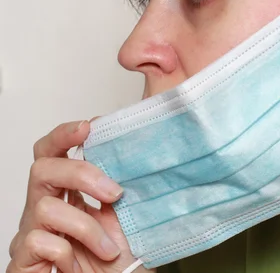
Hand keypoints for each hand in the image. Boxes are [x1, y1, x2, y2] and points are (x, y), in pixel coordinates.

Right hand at [7, 121, 149, 272]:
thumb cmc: (118, 260)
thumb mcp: (128, 217)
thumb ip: (126, 188)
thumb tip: (148, 155)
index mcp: (69, 193)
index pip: (54, 152)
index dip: (66, 135)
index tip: (90, 127)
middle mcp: (45, 207)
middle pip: (42, 168)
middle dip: (81, 173)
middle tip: (115, 193)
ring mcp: (32, 232)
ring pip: (47, 207)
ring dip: (88, 228)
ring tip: (110, 249)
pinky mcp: (24, 258)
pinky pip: (42, 241)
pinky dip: (69, 252)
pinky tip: (79, 265)